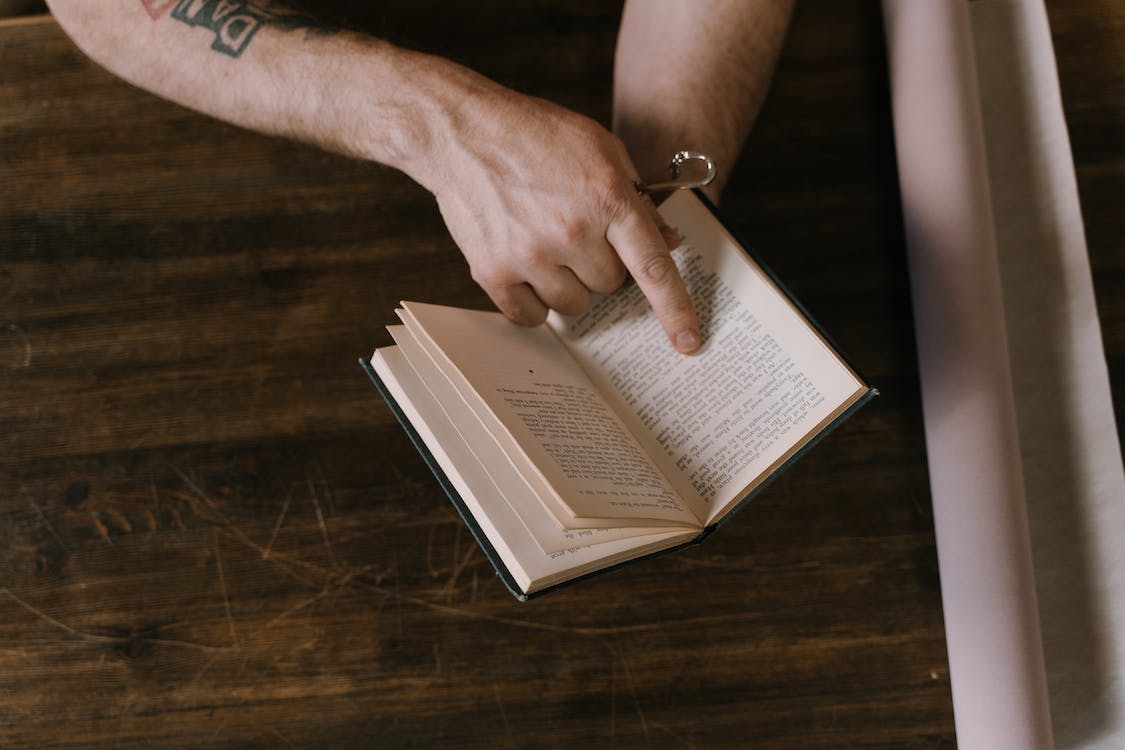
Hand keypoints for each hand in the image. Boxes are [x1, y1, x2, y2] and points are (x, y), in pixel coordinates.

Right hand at [424, 87, 701, 353]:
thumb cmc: (536, 135)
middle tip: (574, 231)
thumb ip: (636, 198)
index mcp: (607, 198)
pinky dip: (532, 301)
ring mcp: (531, 255)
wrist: (463, 133)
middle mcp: (572, 231)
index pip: (653, 265)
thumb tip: (668, 242)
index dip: (675, 309)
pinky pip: (531, 316)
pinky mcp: (494, 271)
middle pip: (610, 285)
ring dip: (566, 283)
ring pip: (572, 304)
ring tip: (544, 243)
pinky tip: (523, 265)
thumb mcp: (601, 149)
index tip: (689, 343)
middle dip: (599, 264)